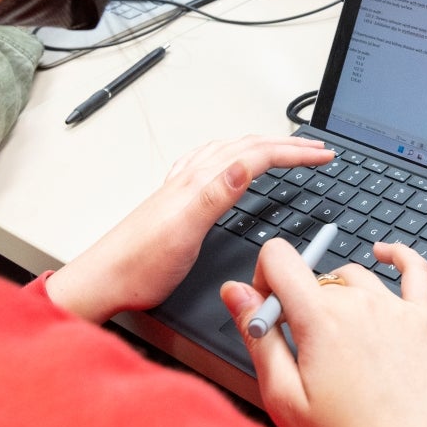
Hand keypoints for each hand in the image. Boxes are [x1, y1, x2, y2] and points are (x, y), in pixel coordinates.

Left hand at [45, 135, 332, 322]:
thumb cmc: (139, 267)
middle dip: (286, 144)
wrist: (102, 282)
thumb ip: (217, 194)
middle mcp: (191, 179)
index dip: (294, 153)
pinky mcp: (177, 202)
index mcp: (199, 183)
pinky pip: (213, 165)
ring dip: (263, 145)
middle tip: (317, 149)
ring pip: (231, 152)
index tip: (324, 155)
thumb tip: (248, 162)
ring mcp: (183, 188)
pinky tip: (232, 164)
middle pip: (247, 148)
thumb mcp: (185, 231)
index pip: (257, 155)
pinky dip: (235, 157)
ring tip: (285, 147)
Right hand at [221, 241, 426, 426]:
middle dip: (298, 303)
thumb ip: (258, 336)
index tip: (265, 309)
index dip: (262, 278)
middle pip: (314, 276)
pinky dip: (397, 255)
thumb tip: (235, 293)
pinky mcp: (423, 322)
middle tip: (301, 352)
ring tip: (336, 342)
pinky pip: (414, 270)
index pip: (279, 257)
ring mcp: (396, 310)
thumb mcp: (283, 395)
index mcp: (321, 319)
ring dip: (337, 296)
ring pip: (353, 278)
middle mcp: (361, 304)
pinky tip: (384, 254)